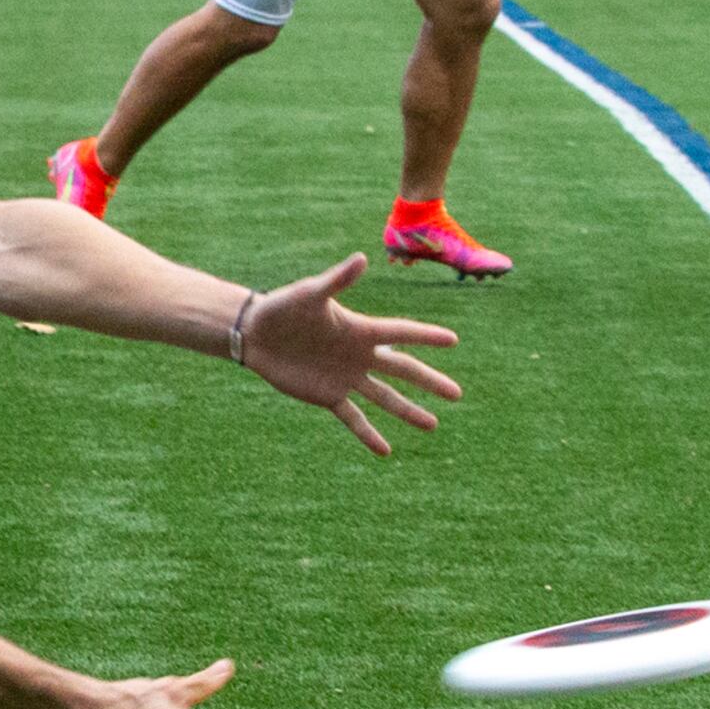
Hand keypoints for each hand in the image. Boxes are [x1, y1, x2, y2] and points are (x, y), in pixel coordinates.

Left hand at [232, 253, 463, 454]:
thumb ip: (336, 280)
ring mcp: (345, 377)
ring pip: (384, 397)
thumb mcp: (309, 294)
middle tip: (457, 394)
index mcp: (360, 329)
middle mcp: (359, 355)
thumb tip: (362, 258)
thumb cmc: (281, 307)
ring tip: (432, 425)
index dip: (425, 336)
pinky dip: (367, 434)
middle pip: (402, 369)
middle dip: (429, 381)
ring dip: (407, 411)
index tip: (453, 340)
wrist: (253, 333)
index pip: (401, 333)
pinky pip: (353, 417)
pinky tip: (385, 450)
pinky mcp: (328, 395)